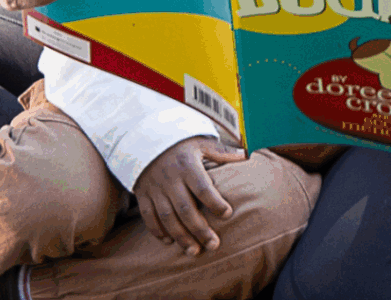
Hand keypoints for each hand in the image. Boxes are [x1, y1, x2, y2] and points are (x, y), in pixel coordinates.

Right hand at [133, 136, 246, 255]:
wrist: (146, 139)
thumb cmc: (181, 144)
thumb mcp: (201, 143)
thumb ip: (222, 152)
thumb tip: (247, 154)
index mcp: (187, 164)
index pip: (202, 187)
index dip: (215, 202)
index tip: (228, 214)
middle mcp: (170, 178)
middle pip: (185, 209)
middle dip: (200, 230)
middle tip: (214, 245)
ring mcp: (155, 187)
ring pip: (167, 217)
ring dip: (181, 236)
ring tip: (195, 251)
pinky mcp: (143, 194)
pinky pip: (149, 216)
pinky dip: (158, 231)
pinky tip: (170, 241)